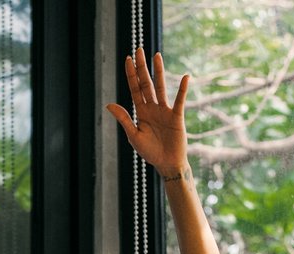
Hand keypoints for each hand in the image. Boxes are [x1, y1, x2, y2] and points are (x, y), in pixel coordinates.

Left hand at [106, 48, 189, 181]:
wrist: (167, 163)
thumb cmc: (150, 152)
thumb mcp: (134, 135)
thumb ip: (123, 119)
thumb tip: (109, 104)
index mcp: (141, 112)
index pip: (134, 89)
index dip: (131, 74)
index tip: (128, 59)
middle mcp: (152, 107)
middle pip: (146, 83)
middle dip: (142, 67)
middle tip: (139, 50)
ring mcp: (165, 110)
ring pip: (161, 87)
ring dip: (158, 71)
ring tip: (157, 55)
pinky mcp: (176, 116)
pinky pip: (179, 100)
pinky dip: (182, 90)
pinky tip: (185, 77)